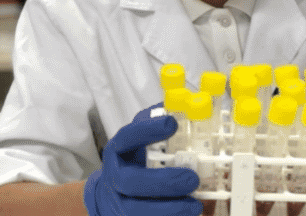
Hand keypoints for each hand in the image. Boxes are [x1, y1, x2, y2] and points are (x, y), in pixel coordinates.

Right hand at [83, 102, 201, 215]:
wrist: (110, 194)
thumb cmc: (135, 161)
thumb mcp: (141, 138)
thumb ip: (157, 121)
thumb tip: (185, 100)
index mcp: (119, 149)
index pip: (128, 137)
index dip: (147, 130)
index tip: (172, 123)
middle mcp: (115, 176)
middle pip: (131, 182)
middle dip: (163, 182)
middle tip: (192, 178)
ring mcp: (117, 203)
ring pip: (136, 211)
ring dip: (168, 209)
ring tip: (195, 205)